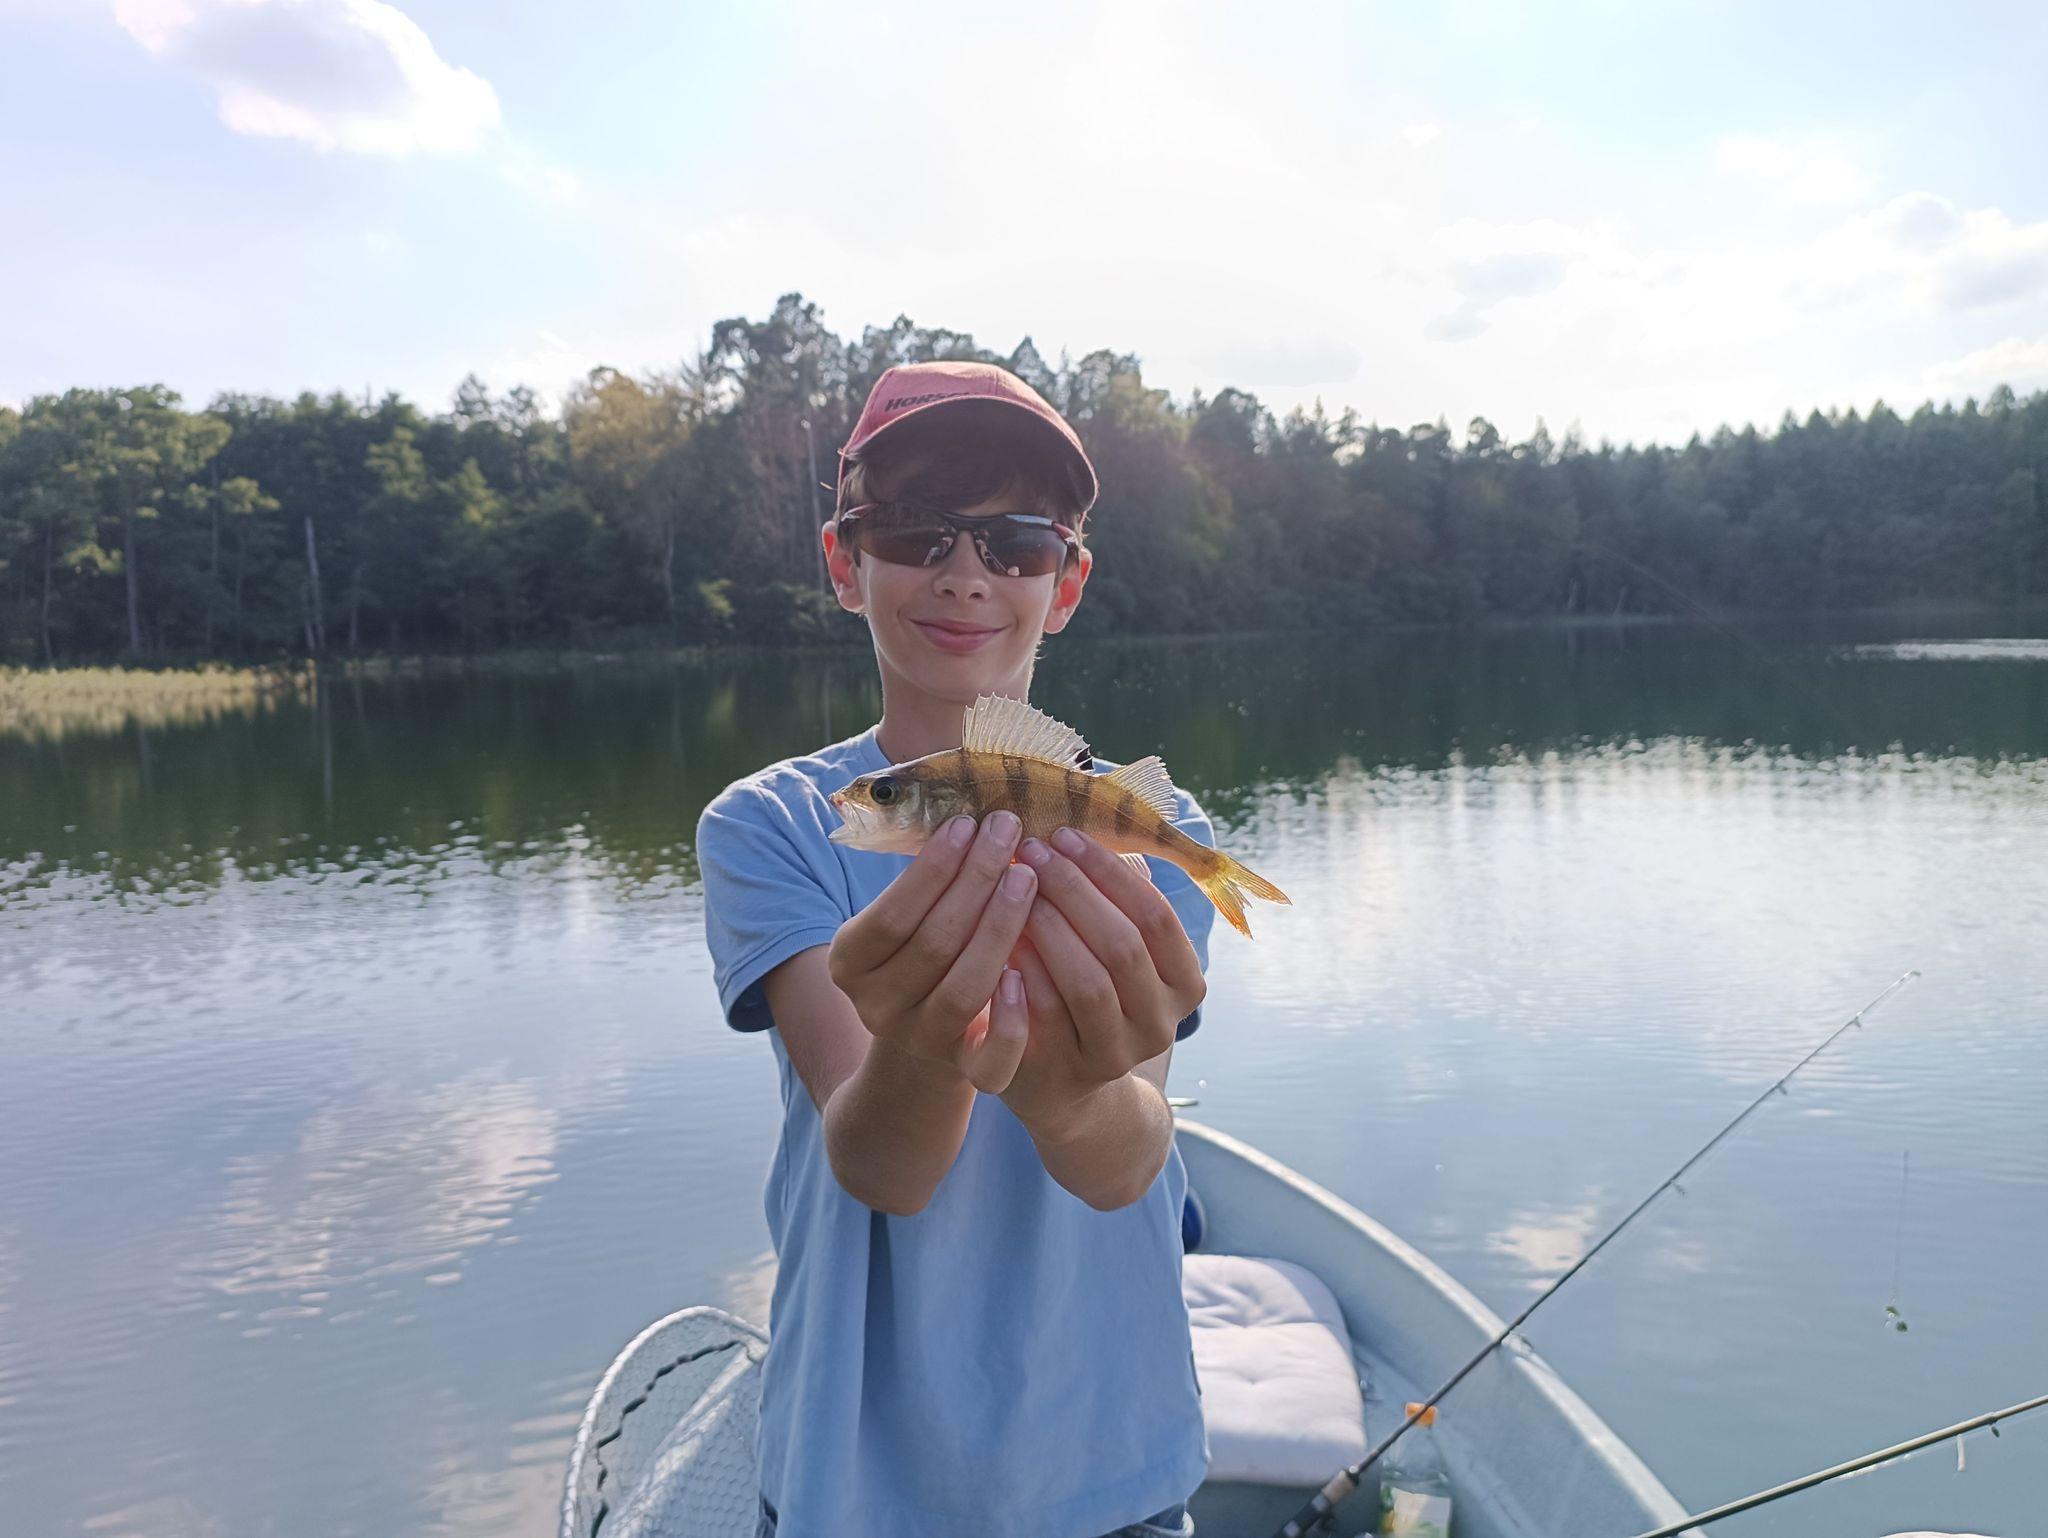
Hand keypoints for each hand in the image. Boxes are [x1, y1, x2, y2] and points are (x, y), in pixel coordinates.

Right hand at [827, 811, 1037, 1092]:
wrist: (928, 1037)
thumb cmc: (925, 946)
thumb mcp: (904, 914)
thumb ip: (925, 873)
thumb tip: (970, 801)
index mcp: (849, 963)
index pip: (891, 914)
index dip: (932, 869)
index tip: (968, 824)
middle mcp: (877, 1006)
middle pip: (932, 944)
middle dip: (975, 882)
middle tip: (1009, 833)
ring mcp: (921, 1040)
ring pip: (965, 988)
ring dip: (1001, 927)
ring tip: (1029, 876)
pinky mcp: (966, 1071)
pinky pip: (992, 1059)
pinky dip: (1012, 1016)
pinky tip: (1030, 968)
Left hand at [1001, 828, 1206, 1135]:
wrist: (1065, 1082)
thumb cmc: (1087, 987)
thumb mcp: (1114, 946)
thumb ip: (1114, 896)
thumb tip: (1094, 814)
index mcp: (1185, 984)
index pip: (1157, 916)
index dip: (1110, 872)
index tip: (1065, 834)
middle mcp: (1161, 1025)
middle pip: (1123, 946)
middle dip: (1074, 892)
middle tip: (1031, 850)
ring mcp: (1117, 1055)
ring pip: (1088, 983)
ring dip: (1048, 928)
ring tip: (1013, 887)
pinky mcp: (1069, 1074)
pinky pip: (1045, 1016)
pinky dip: (1023, 971)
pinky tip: (998, 936)